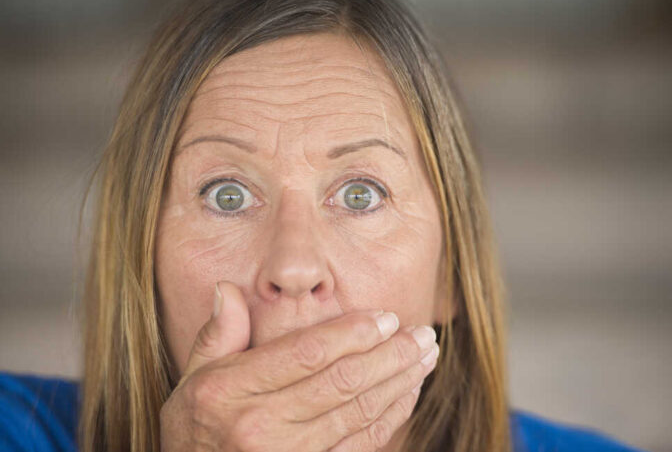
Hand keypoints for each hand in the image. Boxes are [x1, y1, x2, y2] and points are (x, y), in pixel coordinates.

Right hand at [159, 281, 438, 450]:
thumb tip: (229, 289)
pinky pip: (360, 444)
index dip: (353, 333)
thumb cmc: (195, 427)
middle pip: (341, 382)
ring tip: (426, 357)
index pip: (306, 353)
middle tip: (423, 334)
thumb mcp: (191, 378)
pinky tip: (407, 393)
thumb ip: (216, 334)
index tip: (386, 317)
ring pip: (357, 413)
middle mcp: (260, 426)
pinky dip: (389, 417)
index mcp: (231, 391)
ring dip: (399, 382)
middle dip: (390, 354)